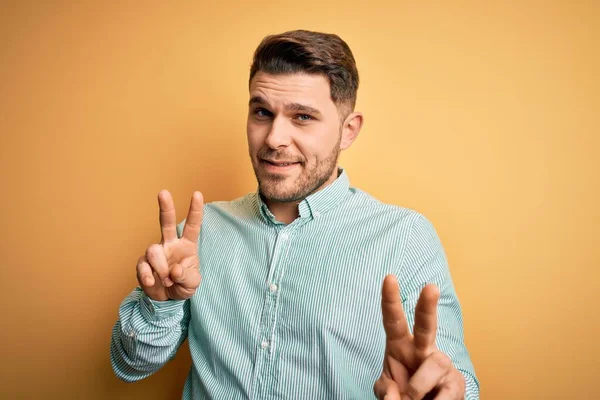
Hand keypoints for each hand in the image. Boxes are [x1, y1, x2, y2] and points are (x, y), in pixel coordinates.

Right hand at [136, 190, 203, 300]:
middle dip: (165, 207)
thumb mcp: (192, 284)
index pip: (192, 226)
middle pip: (166, 222)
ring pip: (153, 250)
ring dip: (161, 268)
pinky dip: (148, 276)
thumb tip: (174, 270)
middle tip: (163, 192)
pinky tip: (152, 282)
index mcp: (187, 245)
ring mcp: (156, 253)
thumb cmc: (183, 285)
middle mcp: (170, 244)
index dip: (195, 210)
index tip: (197, 194)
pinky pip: (143, 265)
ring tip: (167, 281)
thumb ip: (186, 277)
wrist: (166, 299)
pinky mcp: (143, 263)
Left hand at [373, 275, 464, 399]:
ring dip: (417, 388)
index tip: (389, 277)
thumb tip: (395, 397)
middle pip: (426, 324)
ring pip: (432, 366)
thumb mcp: (387, 390)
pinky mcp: (456, 383)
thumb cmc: (404, 392)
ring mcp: (441, 364)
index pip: (393, 320)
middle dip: (427, 305)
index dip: (390, 299)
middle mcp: (422, 349)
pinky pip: (446, 392)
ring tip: (412, 399)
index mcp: (400, 345)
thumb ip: (385, 391)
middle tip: (431, 287)